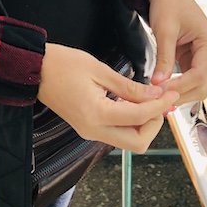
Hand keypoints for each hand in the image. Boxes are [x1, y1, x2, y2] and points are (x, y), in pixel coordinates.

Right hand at [37, 43, 178, 153]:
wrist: (34, 69)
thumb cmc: (63, 63)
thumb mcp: (98, 69)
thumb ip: (128, 86)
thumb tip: (154, 95)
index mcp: (96, 114)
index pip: (139, 117)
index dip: (159, 106)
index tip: (172, 93)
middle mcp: (93, 130)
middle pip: (137, 143)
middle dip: (154, 124)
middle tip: (161, 101)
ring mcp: (89, 132)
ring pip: (128, 141)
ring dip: (144, 124)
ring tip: (151, 100)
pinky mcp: (87, 128)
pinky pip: (117, 133)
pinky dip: (131, 122)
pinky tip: (135, 102)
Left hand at [147, 0, 206, 105]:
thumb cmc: (168, 2)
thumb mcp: (165, 29)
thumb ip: (164, 57)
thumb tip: (158, 84)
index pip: (199, 75)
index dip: (180, 87)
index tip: (161, 93)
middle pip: (201, 85)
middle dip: (181, 94)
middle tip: (158, 99)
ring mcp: (204, 56)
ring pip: (196, 85)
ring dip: (179, 92)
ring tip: (158, 96)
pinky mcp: (194, 57)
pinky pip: (189, 78)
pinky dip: (177, 85)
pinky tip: (162, 88)